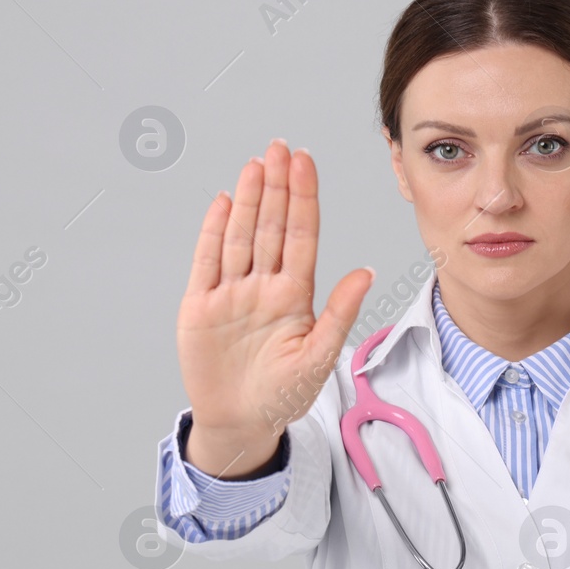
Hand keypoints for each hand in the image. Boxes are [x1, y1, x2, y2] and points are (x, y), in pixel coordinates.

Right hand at [177, 139, 373, 476]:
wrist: (243, 421)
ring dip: (248, 200)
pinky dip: (214, 231)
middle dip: (276, 186)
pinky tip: (223, 202)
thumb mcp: (320, 356)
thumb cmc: (285, 392)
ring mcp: (232, 292)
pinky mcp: (201, 306)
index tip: (306, 163)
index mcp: (296, 294)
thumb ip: (340, 312)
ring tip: (256, 164)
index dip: (303, 198)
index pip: (301, 235)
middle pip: (271, 226)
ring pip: (242, 236)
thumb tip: (367, 272)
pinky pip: (208, 261)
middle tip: (280, 147)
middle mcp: (264, 285)